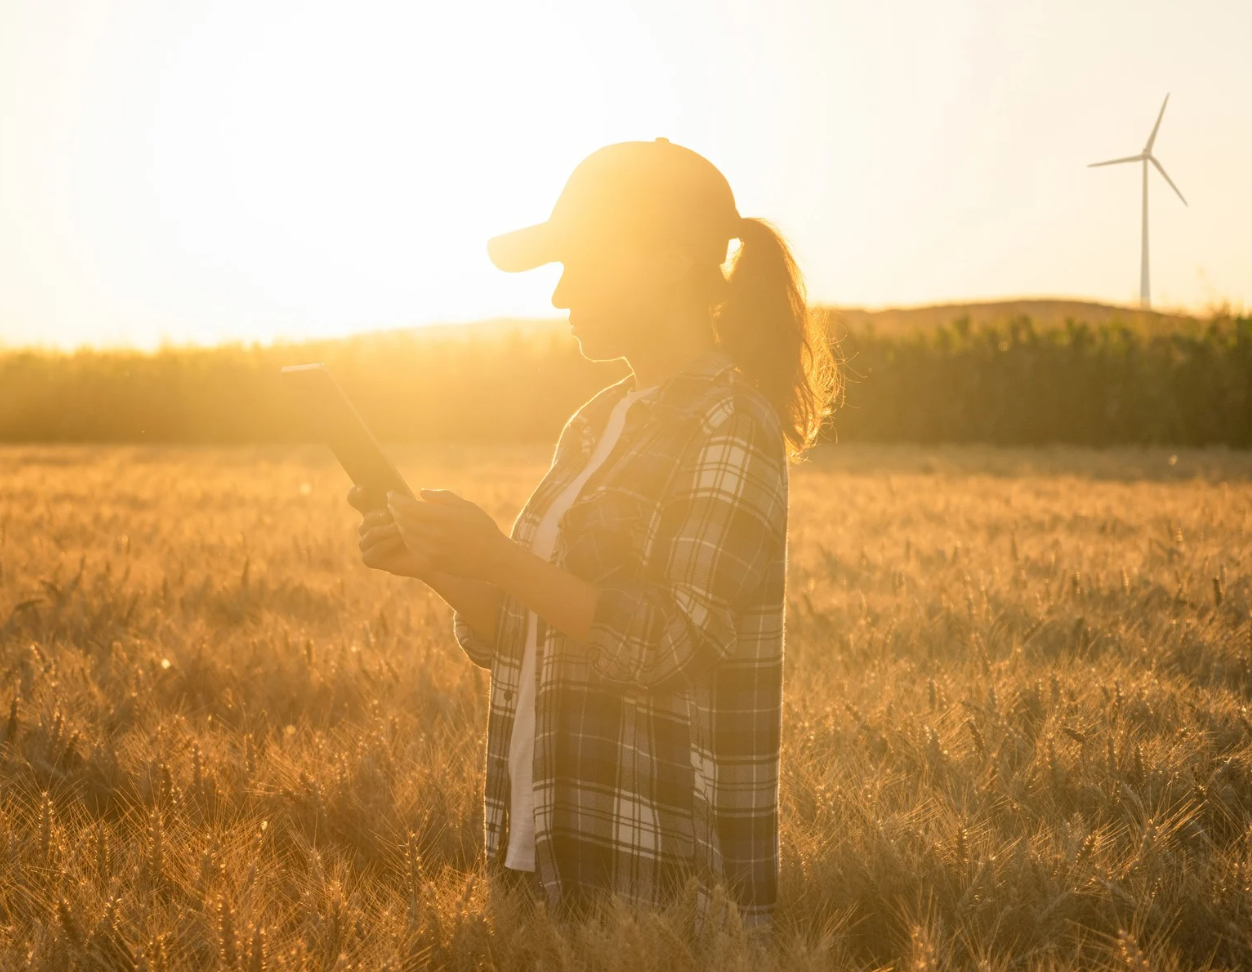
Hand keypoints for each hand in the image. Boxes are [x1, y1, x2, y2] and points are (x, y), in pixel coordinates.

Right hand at [348, 486, 429, 577]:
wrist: (433, 551)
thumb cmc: (425, 527)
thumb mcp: (416, 509)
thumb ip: (403, 500)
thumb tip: (391, 494)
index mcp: (375, 510)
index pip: (355, 497)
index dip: (356, 493)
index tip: (364, 490)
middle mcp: (368, 526)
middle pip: (364, 518)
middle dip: (377, 516)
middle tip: (390, 515)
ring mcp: (367, 543)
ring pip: (366, 534)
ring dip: (383, 531)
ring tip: (399, 529)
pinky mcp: (370, 559)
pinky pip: (369, 552)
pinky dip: (383, 545)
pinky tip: (397, 541)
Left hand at [386, 488, 512, 581]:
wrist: (493, 558)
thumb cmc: (482, 528)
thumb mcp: (467, 506)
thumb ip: (443, 497)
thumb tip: (420, 492)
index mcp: (444, 518)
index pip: (408, 506)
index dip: (396, 499)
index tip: (391, 493)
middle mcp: (435, 535)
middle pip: (403, 520)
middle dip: (393, 509)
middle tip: (391, 503)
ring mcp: (432, 551)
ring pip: (404, 534)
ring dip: (398, 523)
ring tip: (398, 515)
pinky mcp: (431, 563)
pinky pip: (411, 547)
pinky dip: (406, 537)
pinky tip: (409, 531)